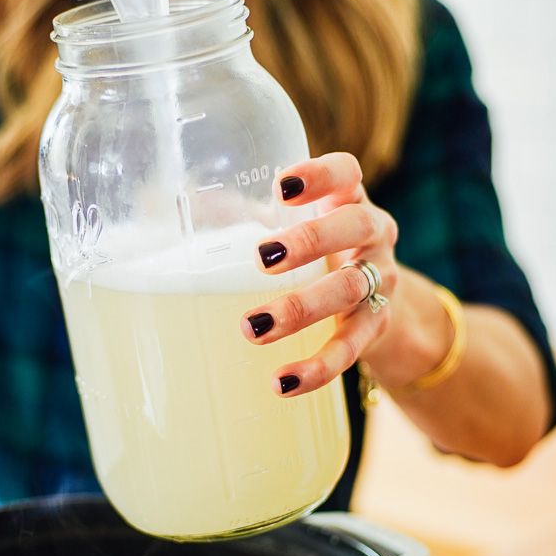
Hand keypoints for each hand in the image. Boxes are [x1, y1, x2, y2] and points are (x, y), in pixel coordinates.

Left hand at [240, 152, 397, 394]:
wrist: (384, 305)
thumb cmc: (318, 254)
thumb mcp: (293, 226)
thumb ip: (244, 214)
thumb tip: (170, 207)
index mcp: (348, 201)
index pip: (347, 173)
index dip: (320, 175)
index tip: (281, 186)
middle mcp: (373, 235)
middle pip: (355, 226)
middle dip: (310, 241)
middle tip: (261, 258)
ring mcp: (380, 281)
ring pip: (350, 290)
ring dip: (302, 309)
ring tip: (254, 327)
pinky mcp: (376, 327)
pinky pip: (350, 349)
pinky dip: (317, 368)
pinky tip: (282, 382)